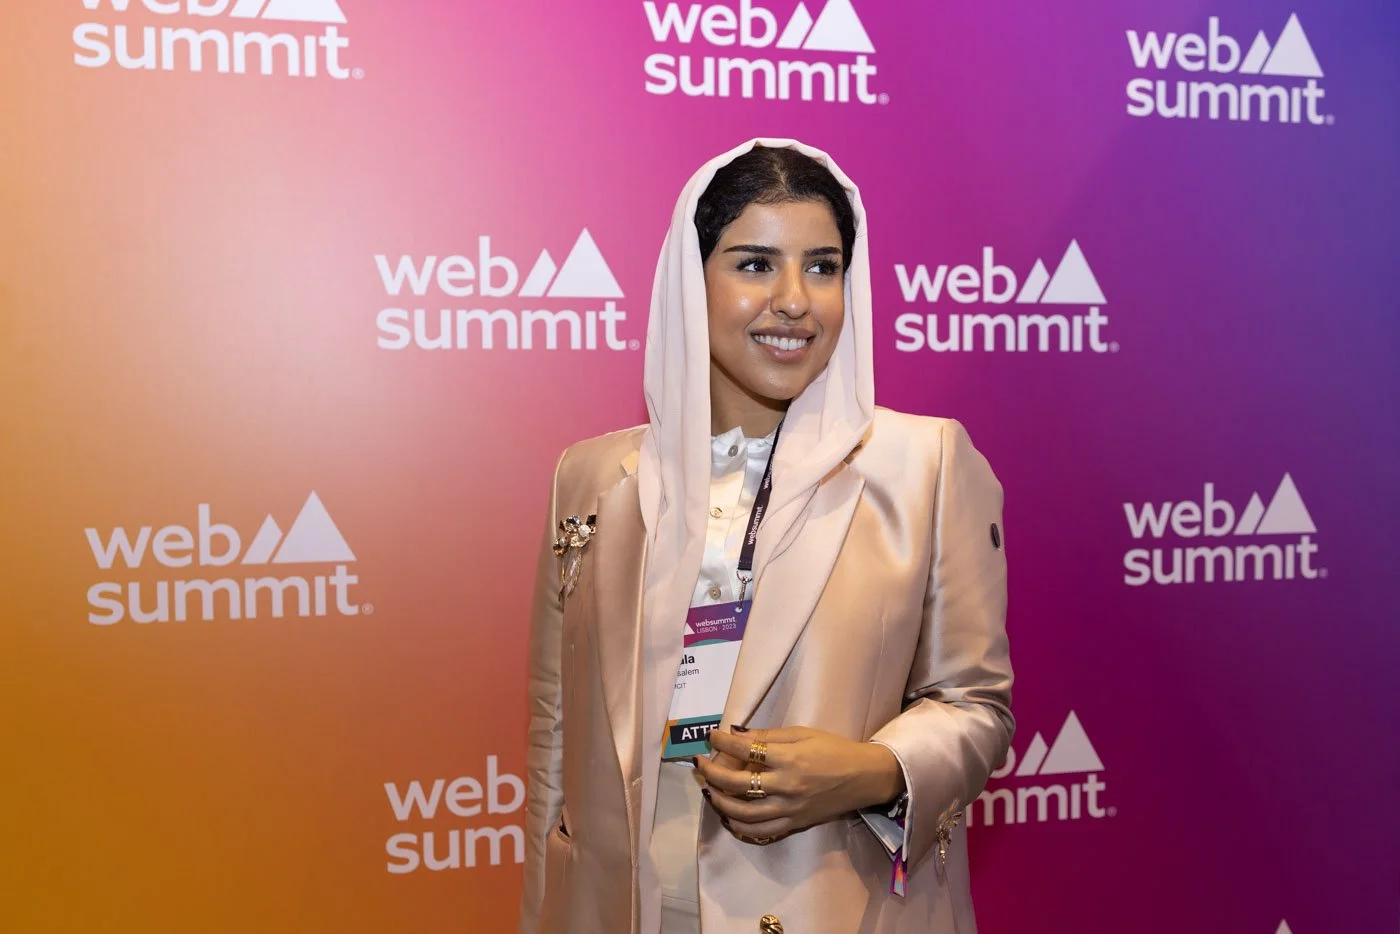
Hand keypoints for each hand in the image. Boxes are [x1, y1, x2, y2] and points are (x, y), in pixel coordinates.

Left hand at [694, 727, 903, 844]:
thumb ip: (769, 735)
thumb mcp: (803, 733)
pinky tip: (728, 816)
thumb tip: (736, 734)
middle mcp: (786, 786)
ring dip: (720, 802)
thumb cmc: (834, 749)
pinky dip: (739, 826)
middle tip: (700, 764)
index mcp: (789, 758)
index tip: (711, 735)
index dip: (723, 742)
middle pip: (738, 784)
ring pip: (744, 813)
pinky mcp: (794, 824)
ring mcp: (789, 809)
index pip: (746, 750)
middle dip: (712, 773)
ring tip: (708, 791)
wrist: (864, 778)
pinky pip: (761, 831)